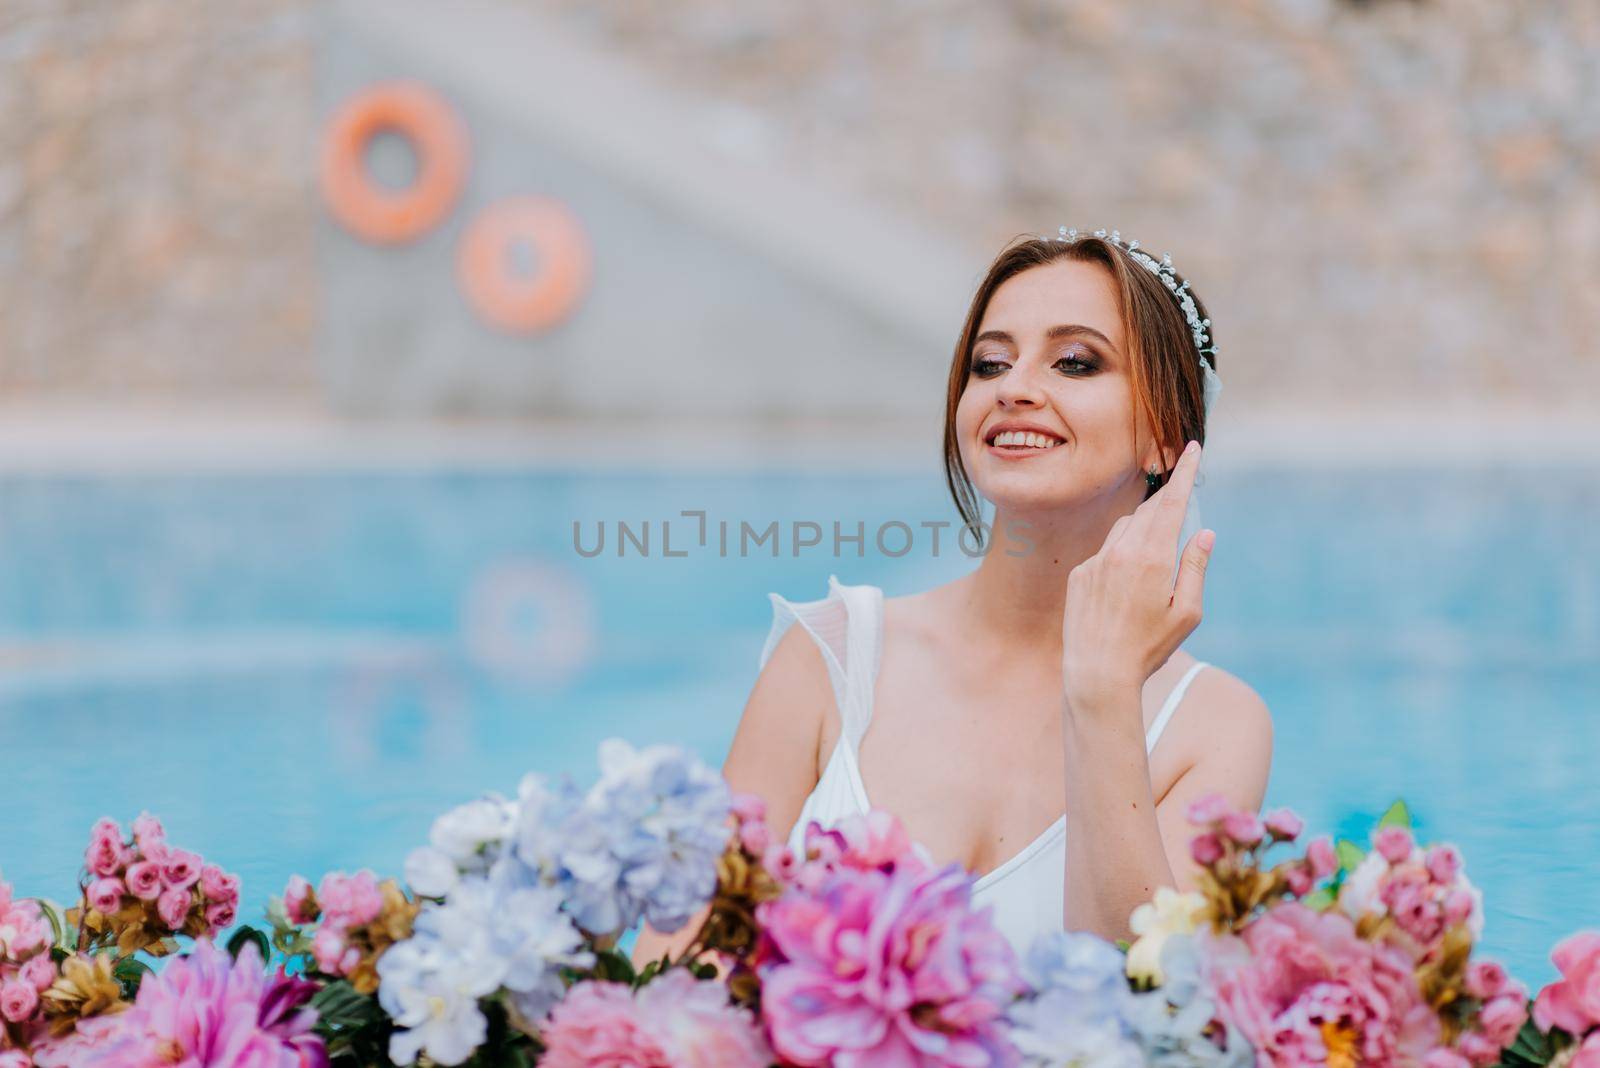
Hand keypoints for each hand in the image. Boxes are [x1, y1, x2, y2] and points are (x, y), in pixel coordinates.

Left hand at [1061, 441, 1213, 714]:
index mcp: (1153, 557)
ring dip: (1143, 528)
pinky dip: (1120, 556)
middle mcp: (1121, 551)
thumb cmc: (1149, 647)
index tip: (1192, 447)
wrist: (1097, 672)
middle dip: (1167, 499)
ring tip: (1155, 558)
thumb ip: (1195, 566)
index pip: (1173, 503)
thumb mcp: (1186, 611)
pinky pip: (1104, 552)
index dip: (1185, 473)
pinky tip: (1125, 587)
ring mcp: (1096, 560)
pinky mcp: (1079, 573)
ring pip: (1125, 527)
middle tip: (1180, 494)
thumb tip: (1203, 532)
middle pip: (1149, 509)